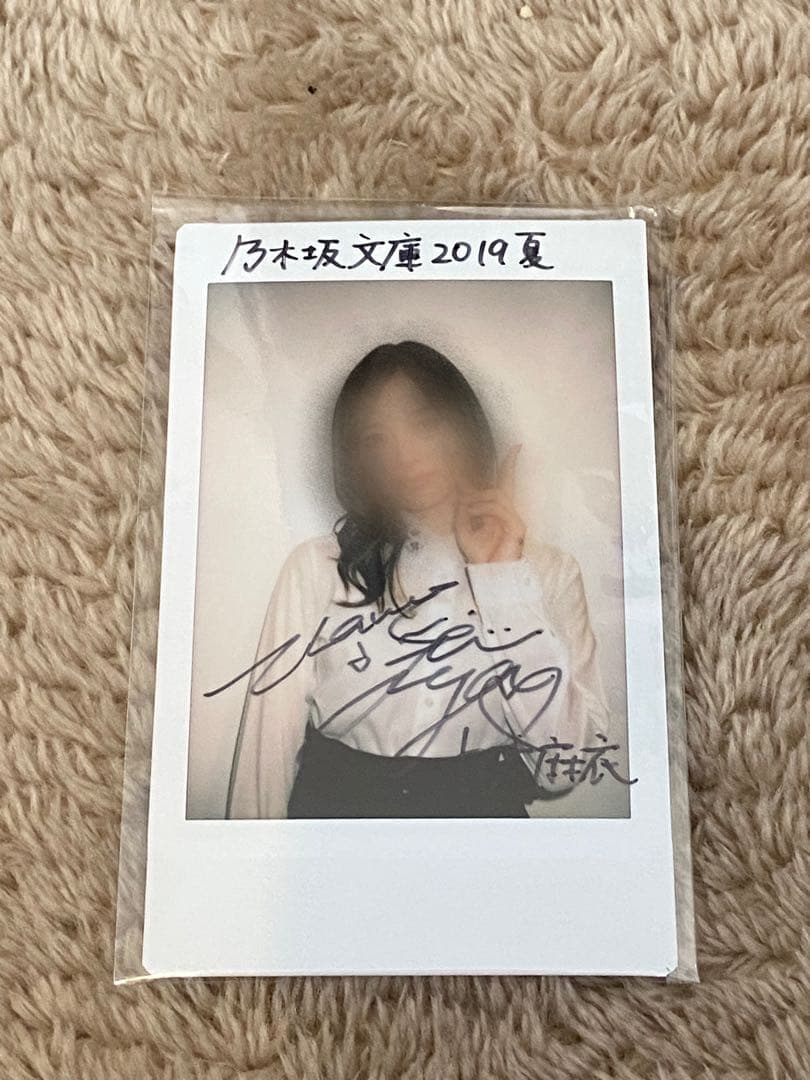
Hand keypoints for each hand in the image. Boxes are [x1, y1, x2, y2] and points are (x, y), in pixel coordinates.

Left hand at [455, 445, 525, 563]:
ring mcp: (516, 519)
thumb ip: (463, 509)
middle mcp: (510, 512)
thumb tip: (464, 492)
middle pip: (502, 486)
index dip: (511, 464)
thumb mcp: (462, 528)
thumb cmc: (478, 554)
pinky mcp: (518, 528)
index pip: (507, 482)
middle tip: (464, 503)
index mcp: (499, 510)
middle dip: (480, 490)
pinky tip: (476, 521)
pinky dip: (485, 511)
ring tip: (467, 515)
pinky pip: (501, 510)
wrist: (489, 574)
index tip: (516, 448)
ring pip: (497, 496)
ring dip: (478, 503)